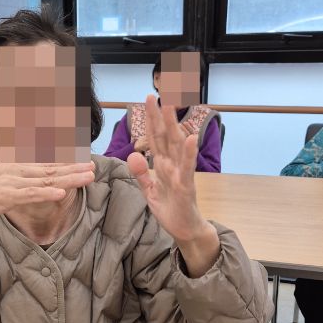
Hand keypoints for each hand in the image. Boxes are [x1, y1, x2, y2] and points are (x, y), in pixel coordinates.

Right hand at [0, 161, 95, 227]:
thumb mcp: (1, 186)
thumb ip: (18, 183)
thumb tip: (34, 184)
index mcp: (15, 166)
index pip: (45, 162)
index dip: (67, 161)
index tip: (85, 160)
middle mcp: (15, 170)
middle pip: (50, 169)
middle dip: (74, 167)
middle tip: (93, 165)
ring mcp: (10, 183)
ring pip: (45, 180)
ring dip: (69, 178)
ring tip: (88, 176)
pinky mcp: (4, 196)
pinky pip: (29, 195)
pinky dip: (46, 193)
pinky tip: (61, 192)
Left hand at [127, 96, 219, 276]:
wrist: (184, 230)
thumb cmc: (170, 209)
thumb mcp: (149, 191)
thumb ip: (141, 173)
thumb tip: (133, 154)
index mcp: (162, 164)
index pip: (154, 137)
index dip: (150, 119)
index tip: (148, 99)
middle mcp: (172, 164)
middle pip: (164, 135)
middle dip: (160, 114)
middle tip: (157, 92)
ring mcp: (181, 173)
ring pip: (176, 146)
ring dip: (174, 125)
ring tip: (172, 105)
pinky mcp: (186, 186)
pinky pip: (187, 168)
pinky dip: (189, 153)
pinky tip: (190, 138)